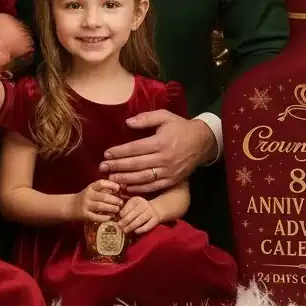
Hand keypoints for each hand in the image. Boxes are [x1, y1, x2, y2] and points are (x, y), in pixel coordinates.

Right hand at [72, 179, 123, 222]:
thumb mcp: (91, 190)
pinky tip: (109, 217)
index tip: (118, 188)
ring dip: (111, 208)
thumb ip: (102, 190)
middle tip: (121, 203)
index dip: (111, 185)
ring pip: (100, 206)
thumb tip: (118, 189)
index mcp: (90, 187)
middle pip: (103, 196)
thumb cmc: (85, 197)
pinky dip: (103, 218)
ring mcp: (85, 205)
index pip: (101, 183)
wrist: (70, 206)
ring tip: (117, 209)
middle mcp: (88, 195)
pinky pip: (95, 217)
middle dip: (114, 200)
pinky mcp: (84, 215)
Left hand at [102, 110, 216, 194]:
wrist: (202, 142)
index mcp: (161, 141)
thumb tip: (127, 123)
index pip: (135, 148)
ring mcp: (169, 171)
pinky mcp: (172, 180)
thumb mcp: (165, 117)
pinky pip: (153, 186)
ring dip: (125, 179)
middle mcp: (164, 158)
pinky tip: (127, 187)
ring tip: (111, 179)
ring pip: (143, 177)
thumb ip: (146, 119)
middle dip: (117, 166)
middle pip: (136, 164)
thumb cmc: (180, 128)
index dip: (119, 152)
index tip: (106, 154)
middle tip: (102, 168)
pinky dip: (139, 188)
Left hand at [117, 195, 158, 234]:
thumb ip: (126, 209)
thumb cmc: (139, 208)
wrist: (155, 209)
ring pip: (140, 220)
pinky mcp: (155, 220)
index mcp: (137, 200)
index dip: (125, 210)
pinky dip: (141, 229)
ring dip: (131, 226)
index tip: (119, 216)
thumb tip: (119, 216)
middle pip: (135, 213)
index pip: (131, 204)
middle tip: (119, 226)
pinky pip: (148, 225)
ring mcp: (150, 212)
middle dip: (126, 220)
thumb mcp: (133, 205)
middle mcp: (145, 205)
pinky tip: (135, 231)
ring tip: (125, 230)